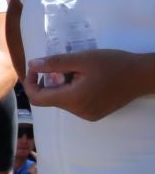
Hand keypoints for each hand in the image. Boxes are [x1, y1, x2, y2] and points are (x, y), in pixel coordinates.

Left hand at [28, 50, 151, 121]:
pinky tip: (88, 79)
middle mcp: (77, 112)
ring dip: (62, 85)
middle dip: (49, 82)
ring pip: (63, 101)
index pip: (37, 98)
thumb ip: (55, 63)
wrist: (143, 76)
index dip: (30, 83)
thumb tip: (32, 65)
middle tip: (64, 65)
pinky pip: (75, 104)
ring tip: (79, 71)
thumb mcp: (83, 59)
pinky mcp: (95, 114)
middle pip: (50, 99)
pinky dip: (73, 91)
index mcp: (72, 99)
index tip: (36, 68)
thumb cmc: (114, 64)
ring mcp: (87, 115)